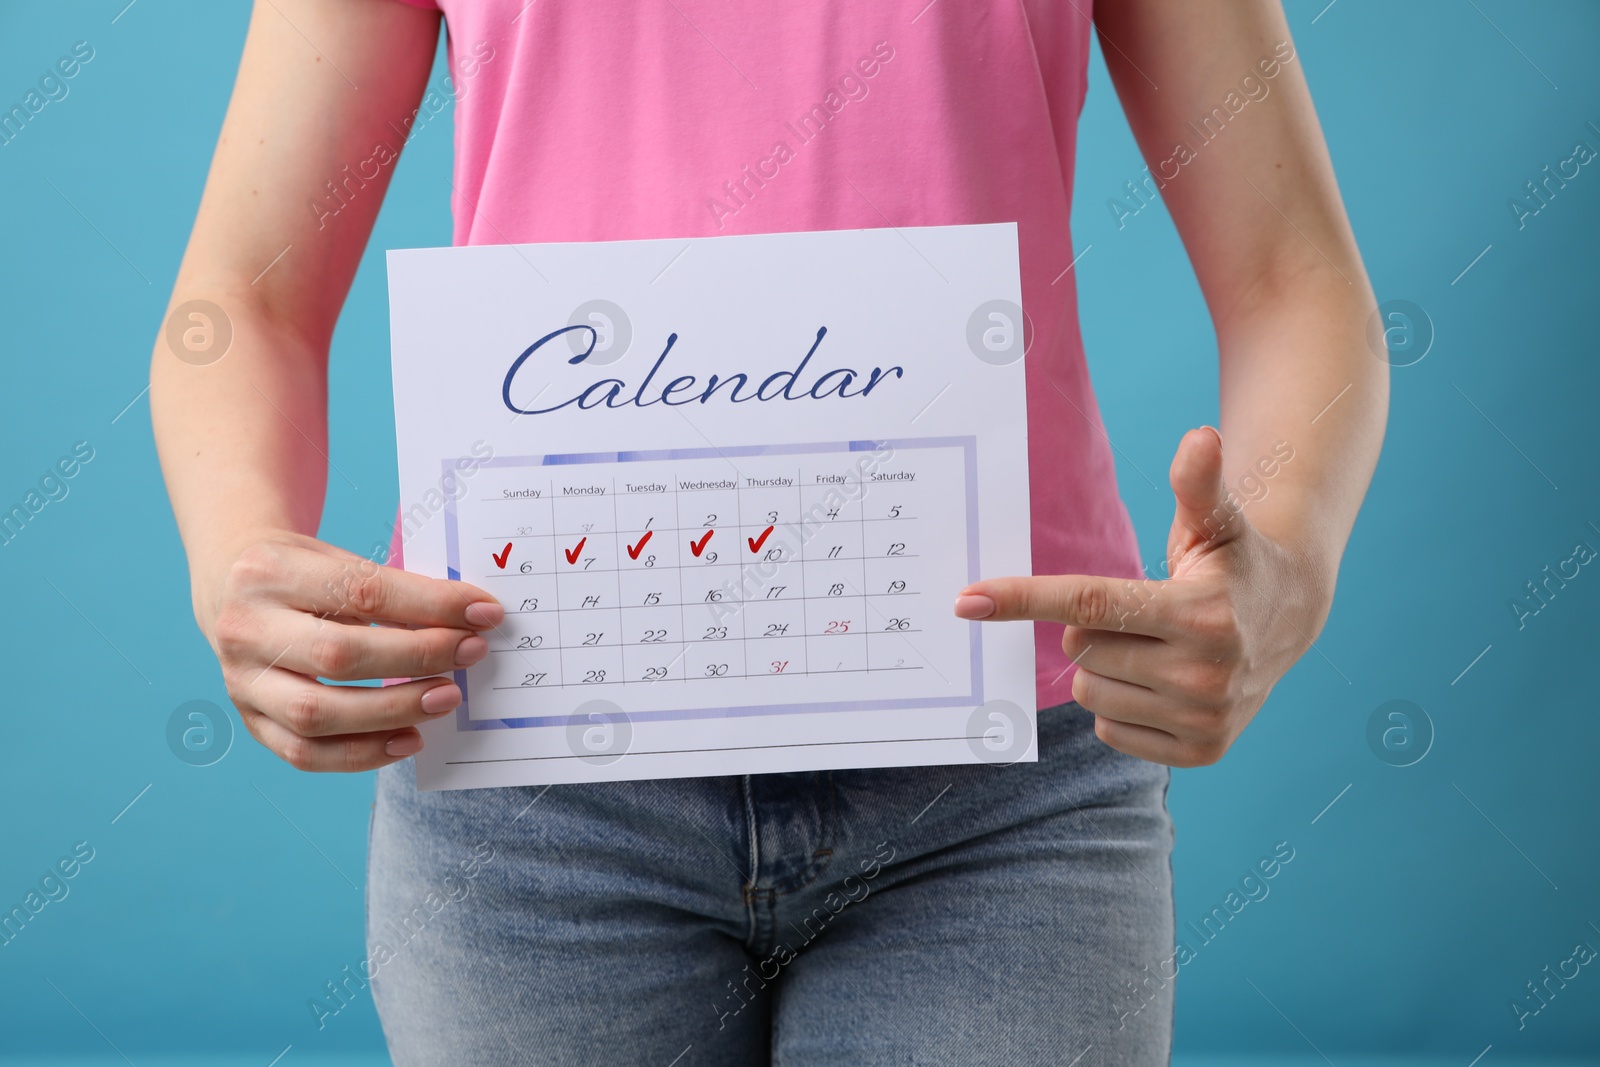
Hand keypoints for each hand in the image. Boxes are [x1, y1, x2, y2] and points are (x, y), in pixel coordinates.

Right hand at [200, 531, 503, 771]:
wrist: (231, 585)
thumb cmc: (303, 573)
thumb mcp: (338, 560)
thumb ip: (393, 590)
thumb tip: (469, 621)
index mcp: (269, 571)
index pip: (363, 592)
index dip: (431, 605)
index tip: (483, 613)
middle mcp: (245, 628)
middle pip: (339, 656)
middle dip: (417, 658)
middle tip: (471, 653)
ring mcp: (240, 681)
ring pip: (318, 713)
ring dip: (394, 710)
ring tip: (447, 697)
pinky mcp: (249, 720)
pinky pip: (304, 753)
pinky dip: (363, 753)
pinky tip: (409, 739)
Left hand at [953, 427, 1331, 766]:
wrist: (1290, 620)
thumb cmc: (1235, 562)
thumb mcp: (1218, 521)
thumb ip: (1199, 483)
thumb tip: (1201, 437)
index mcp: (1202, 614)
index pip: (1091, 603)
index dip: (1024, 598)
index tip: (968, 599)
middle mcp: (1205, 673)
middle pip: (1081, 650)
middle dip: (1091, 630)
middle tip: (1139, 615)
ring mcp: (1203, 718)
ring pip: (1089, 693)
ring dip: (1104, 669)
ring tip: (1153, 649)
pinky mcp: (1201, 752)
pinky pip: (1109, 729)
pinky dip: (1121, 706)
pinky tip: (1161, 685)